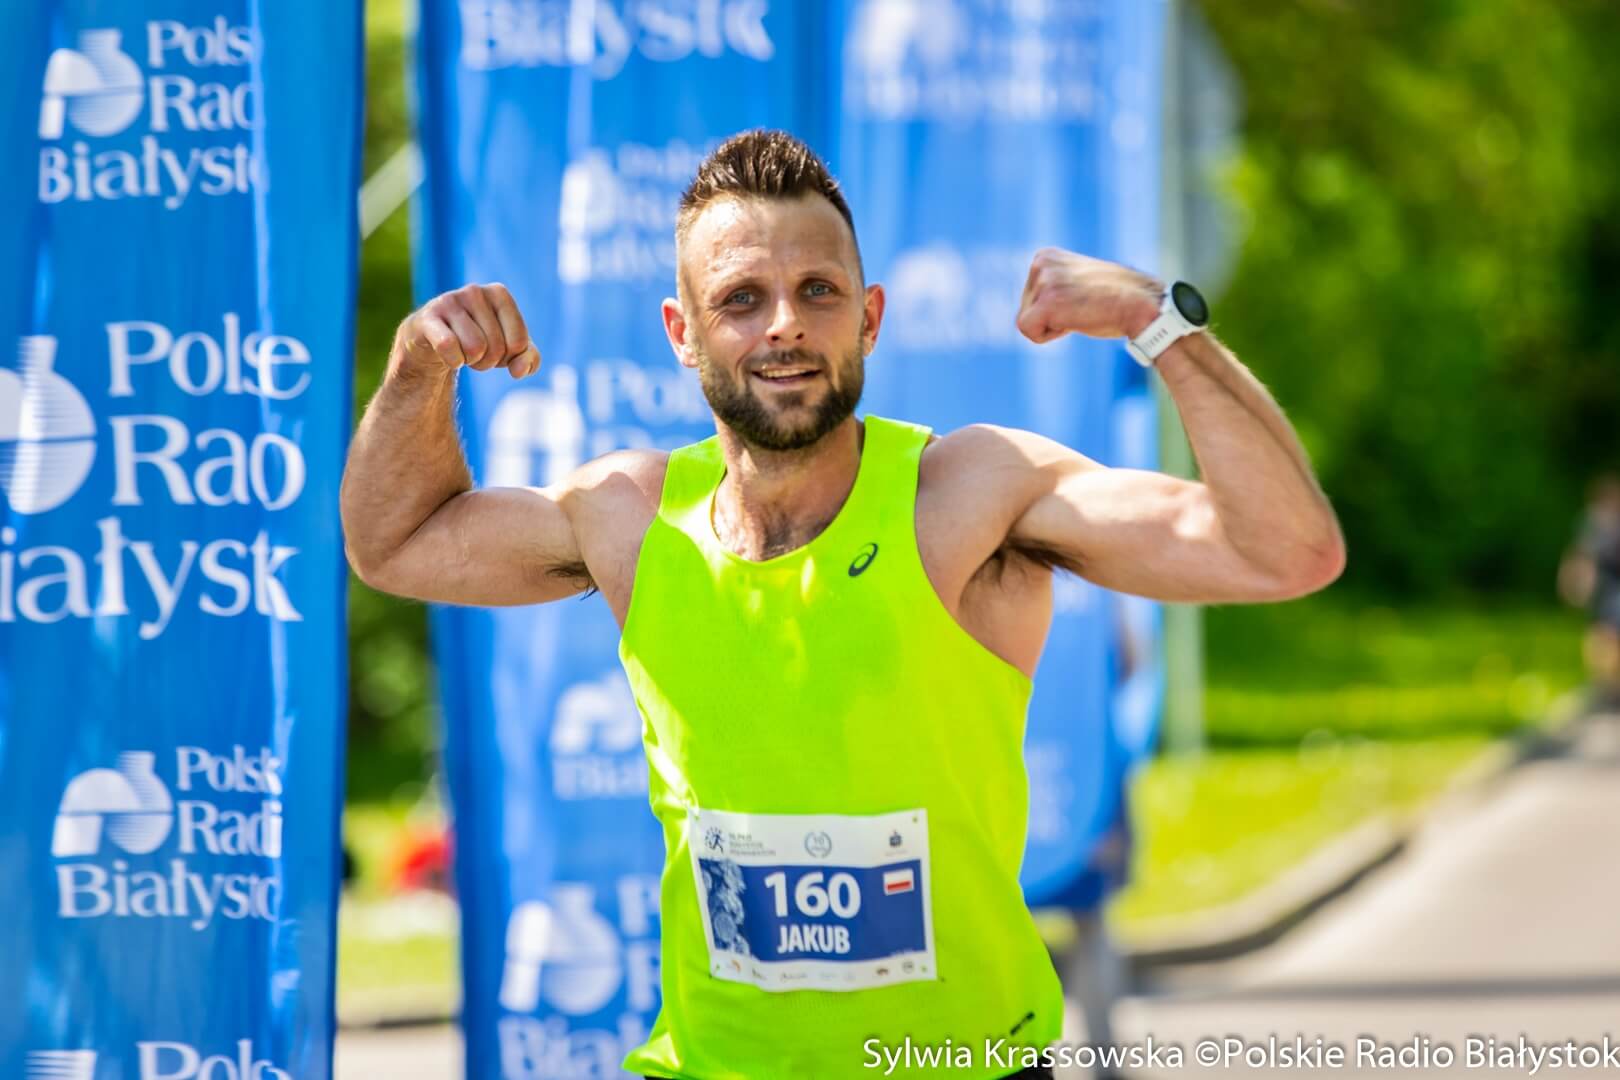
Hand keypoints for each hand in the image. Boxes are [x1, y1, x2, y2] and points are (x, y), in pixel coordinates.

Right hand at [393, 283, 541, 379]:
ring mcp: (448, 301)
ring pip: (475, 349)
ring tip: (462, 352)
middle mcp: (474, 291)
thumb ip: (529, 359)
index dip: (510, 357)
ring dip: (471, 362)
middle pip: (497, 348)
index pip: (519, 342)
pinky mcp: (426, 318)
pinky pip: (449, 346)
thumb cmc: (478, 340)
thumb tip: (519, 370)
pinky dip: (453, 360)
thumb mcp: (511, 350)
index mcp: (499, 293)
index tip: (497, 348)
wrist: (433, 342)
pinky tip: (448, 354)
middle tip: (475, 353)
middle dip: (488, 361)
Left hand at [1015, 248, 1162, 343]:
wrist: (1141, 306)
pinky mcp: (1046, 303)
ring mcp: (1044, 281)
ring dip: (1054, 326)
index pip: (1029, 298)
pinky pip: (1029, 331)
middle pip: (1025, 308)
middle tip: (1083, 308)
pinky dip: (1050, 336)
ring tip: (1081, 312)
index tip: (1080, 300)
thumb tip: (1038, 304)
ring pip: (1027, 322)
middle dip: (1051, 317)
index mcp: (1045, 256)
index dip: (1054, 309)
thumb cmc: (1114, 299)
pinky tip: (1074, 322)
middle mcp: (1041, 263)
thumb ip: (1054, 285)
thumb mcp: (1076, 281)